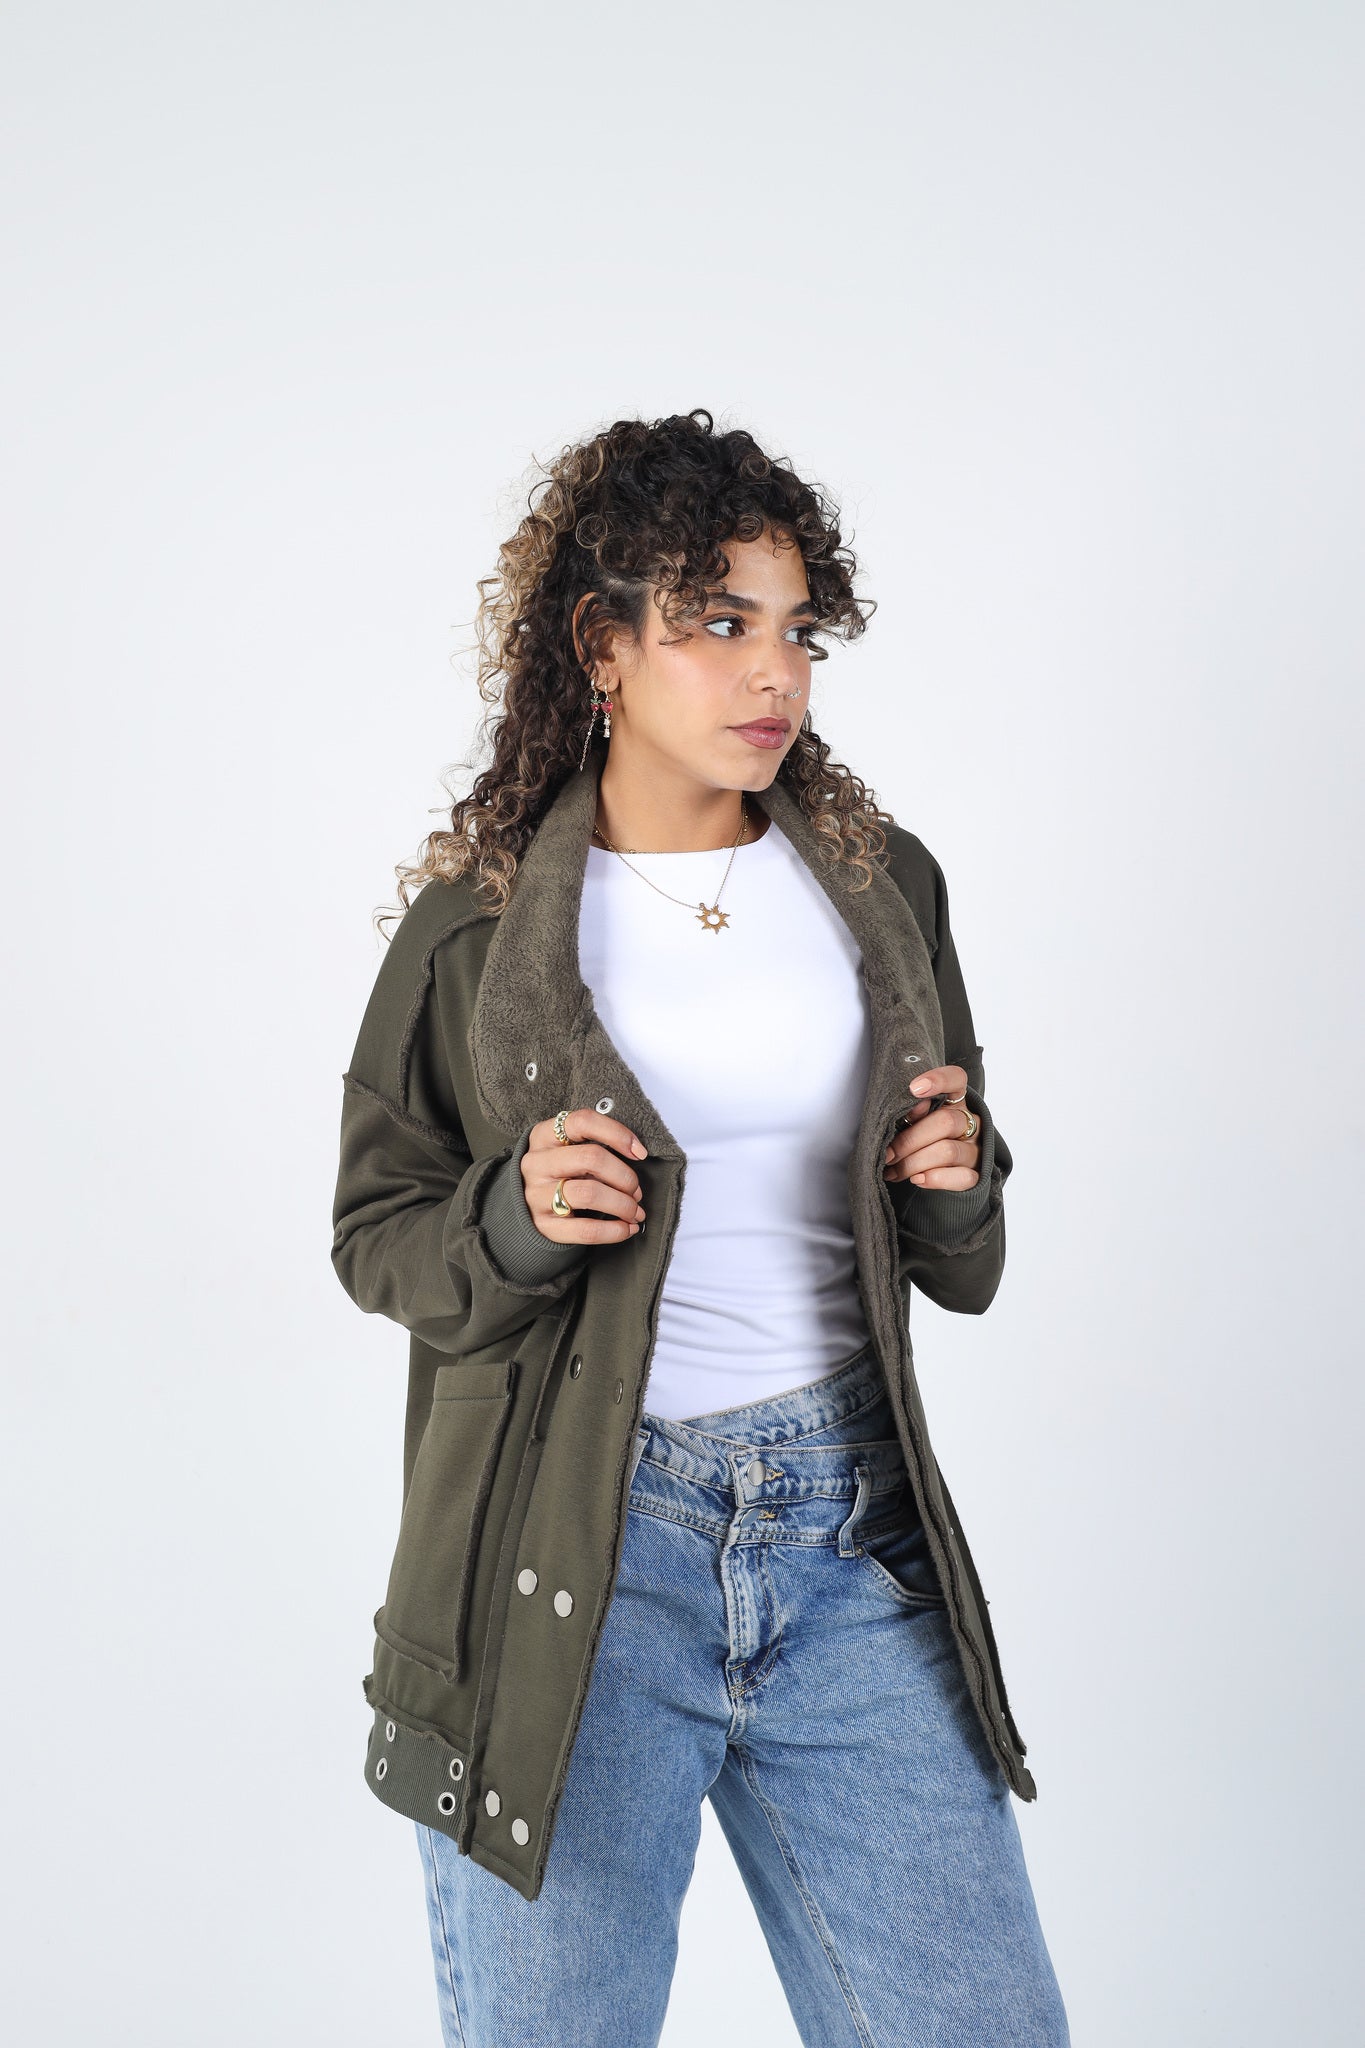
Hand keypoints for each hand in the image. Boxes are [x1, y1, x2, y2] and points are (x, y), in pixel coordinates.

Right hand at [521, 1107, 648, 1244]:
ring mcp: (537, 1195)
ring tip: (634, 1211)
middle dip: (625, 1176)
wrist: (522, 1209)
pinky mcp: (543, 1226)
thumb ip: (594, 1147)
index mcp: (544, 1136)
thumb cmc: (556, 1175)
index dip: (617, 1134)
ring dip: (623, 1204)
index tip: (640, 1152)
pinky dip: (615, 1231)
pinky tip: (627, 1229)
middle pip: (592, 1158)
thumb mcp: (566, 1151)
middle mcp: (537, 1163)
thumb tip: (636, 1155)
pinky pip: (586, 1230)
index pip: (583, 1122)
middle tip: (637, 1191)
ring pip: (590, 1194)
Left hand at [882, 1063, 981, 1189]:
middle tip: (887, 1154)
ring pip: (948, 1151)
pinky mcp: (978, 1174)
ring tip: (893, 1171)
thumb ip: (909, 1114)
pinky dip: (936, 1179)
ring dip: (914, 1163)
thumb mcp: (913, 1121)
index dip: (938, 1080)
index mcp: (954, 1100)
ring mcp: (976, 1149)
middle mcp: (970, 1122)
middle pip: (945, 1122)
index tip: (913, 1088)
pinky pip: (963, 1177)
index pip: (956, 1079)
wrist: (942, 1170)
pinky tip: (917, 1179)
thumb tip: (907, 1114)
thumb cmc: (920, 1138)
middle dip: (909, 1141)